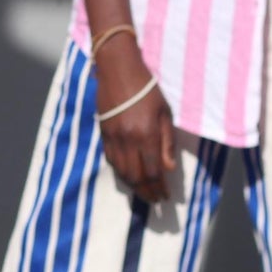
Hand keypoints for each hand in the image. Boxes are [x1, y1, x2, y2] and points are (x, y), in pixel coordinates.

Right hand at [94, 43, 176, 203]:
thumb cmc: (147, 88)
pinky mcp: (103, 134)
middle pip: (137, 176)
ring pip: (122, 172)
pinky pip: (111, 161)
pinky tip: (128, 177)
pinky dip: (120, 173)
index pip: (154, 171)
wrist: (118, 70)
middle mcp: (128, 140)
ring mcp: (113, 138)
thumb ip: (167, 142)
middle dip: (147, 192)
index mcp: (146, 134)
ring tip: (143, 193)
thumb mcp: (165, 113)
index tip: (165, 197)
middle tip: (155, 201)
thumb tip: (168, 169)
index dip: (159, 188)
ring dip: (134, 186)